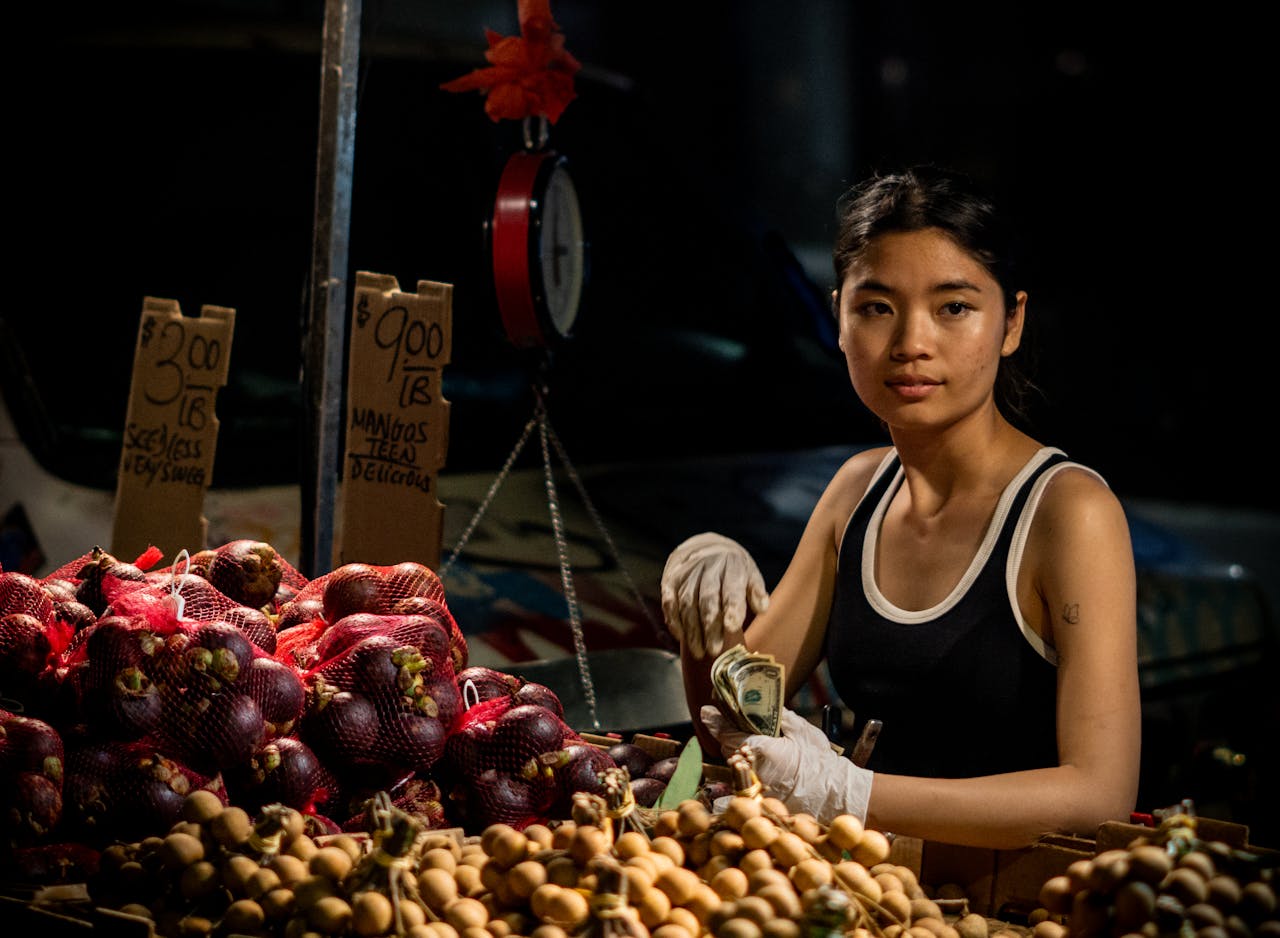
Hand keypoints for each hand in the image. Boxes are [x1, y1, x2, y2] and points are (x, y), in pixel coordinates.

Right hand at [660, 532, 769, 657]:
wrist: (703, 545)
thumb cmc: (731, 567)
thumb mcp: (750, 573)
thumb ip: (756, 591)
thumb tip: (762, 608)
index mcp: (732, 566)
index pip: (732, 588)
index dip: (732, 607)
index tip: (732, 627)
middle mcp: (708, 567)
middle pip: (707, 599)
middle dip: (710, 627)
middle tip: (714, 650)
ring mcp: (687, 573)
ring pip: (687, 603)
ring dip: (692, 630)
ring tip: (699, 652)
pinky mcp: (671, 580)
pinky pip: (669, 602)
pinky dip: (674, 621)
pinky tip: (681, 637)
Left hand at [701, 705, 873, 824]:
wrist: (835, 794)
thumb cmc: (820, 762)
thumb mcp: (802, 731)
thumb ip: (782, 717)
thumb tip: (769, 706)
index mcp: (762, 749)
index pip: (730, 733)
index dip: (716, 722)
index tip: (706, 713)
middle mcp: (754, 770)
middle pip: (729, 749)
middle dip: (725, 736)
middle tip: (724, 722)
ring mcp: (756, 787)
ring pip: (735, 766)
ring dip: (734, 753)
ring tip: (739, 742)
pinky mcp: (761, 799)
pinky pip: (744, 781)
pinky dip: (743, 771)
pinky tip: (749, 763)